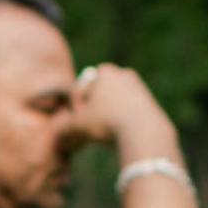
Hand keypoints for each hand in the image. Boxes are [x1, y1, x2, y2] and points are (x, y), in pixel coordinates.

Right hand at [68, 63, 182, 162]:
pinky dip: (121, 122)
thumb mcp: (78, 125)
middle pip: (99, 96)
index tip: (80, 122)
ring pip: (113, 105)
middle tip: (90, 130)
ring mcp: (139, 88)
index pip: (82, 90)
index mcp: (105, 72)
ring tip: (105, 134)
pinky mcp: (151, 103)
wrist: (144, 131)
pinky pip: (128, 113)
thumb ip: (63, 127)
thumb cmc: (107, 122)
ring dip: (106, 118)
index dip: (76, 108)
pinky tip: (122, 135)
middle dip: (92, 112)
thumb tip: (56, 134)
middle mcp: (124, 74)